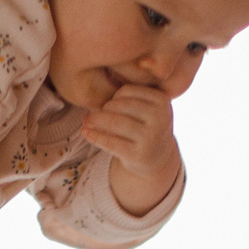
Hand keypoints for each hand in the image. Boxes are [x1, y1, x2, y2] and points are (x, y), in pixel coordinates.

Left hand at [83, 82, 180, 215]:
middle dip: (103, 109)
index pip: (128, 90)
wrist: (157, 158)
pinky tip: (85, 132)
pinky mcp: (139, 154)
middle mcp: (160, 118)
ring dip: (95, 120)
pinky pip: (111, 141)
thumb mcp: (146, 108)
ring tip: (86, 121)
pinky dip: (95, 136)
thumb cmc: (145, 126)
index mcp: (162, 101)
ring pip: (114, 122)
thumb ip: (126, 99)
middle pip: (120, 105)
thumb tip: (92, 101)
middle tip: (94, 115)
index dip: (113, 97)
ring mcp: (151, 137)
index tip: (108, 105)